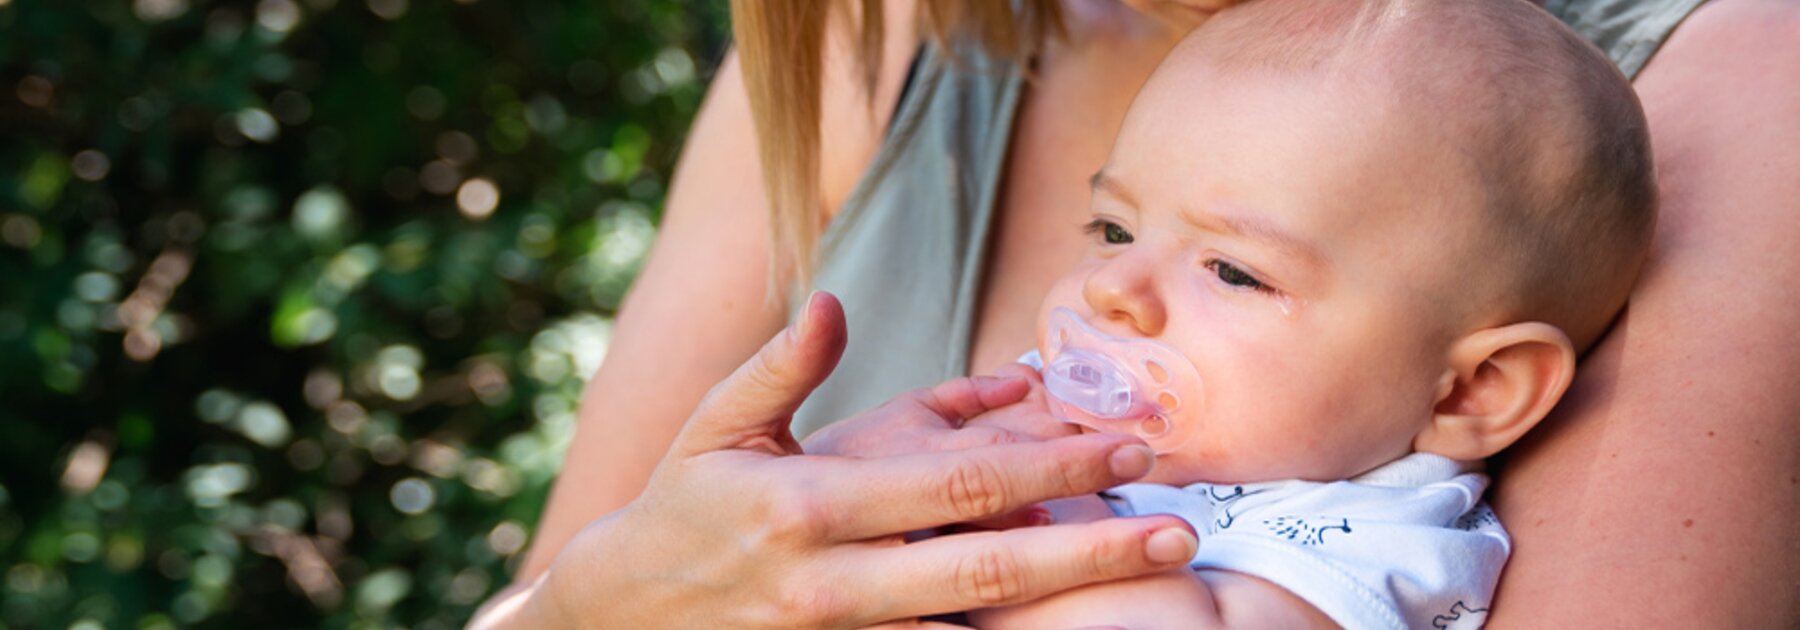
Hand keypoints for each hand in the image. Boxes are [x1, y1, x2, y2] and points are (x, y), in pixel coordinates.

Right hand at [531, 292, 1199, 628]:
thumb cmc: (680, 509)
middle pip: (990, 563)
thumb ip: (780, 368)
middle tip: (1178, 530)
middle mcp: (834, 581)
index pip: (960, 482)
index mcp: (812, 505)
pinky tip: (1060, 625)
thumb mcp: (718, 429)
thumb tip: (831, 302)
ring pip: (974, 623)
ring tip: (1146, 578)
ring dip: (1065, 604)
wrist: (620, 618)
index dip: (1053, 463)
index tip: (1128, 446)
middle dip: (1094, 547)